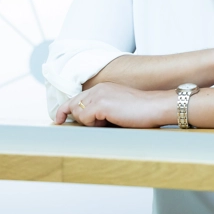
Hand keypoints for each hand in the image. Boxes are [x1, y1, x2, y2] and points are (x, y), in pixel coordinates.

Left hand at [53, 82, 173, 127]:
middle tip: (95, 125)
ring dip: (88, 122)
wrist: (156, 107)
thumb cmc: (142, 112)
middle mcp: (98, 88)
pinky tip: (109, 121)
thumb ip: (101, 111)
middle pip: (73, 104)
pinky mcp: (101, 104)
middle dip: (77, 118)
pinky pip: (84, 118)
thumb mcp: (117, 109)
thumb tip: (86, 123)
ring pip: (77, 112)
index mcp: (103, 88)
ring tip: (108, 121)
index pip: (76, 98)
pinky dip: (92, 124)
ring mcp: (99, 95)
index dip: (65, 109)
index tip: (58, 120)